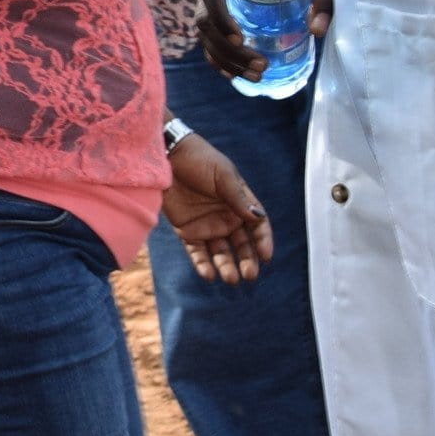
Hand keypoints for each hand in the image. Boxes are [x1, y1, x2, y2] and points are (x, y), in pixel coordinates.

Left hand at [159, 131, 273, 285]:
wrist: (168, 156)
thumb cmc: (200, 160)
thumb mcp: (223, 175)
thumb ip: (238, 197)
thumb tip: (257, 217)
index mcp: (240, 202)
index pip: (257, 226)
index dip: (263, 241)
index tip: (266, 256)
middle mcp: (226, 217)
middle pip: (242, 244)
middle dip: (247, 260)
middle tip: (250, 275)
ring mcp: (207, 226)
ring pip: (221, 252)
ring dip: (226, 266)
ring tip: (231, 279)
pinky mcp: (187, 231)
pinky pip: (197, 252)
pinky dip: (203, 264)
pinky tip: (208, 275)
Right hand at [194, 0, 264, 81]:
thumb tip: (316, 29)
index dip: (219, 15)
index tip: (241, 37)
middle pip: (204, 17)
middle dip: (227, 48)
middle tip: (260, 65)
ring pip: (206, 32)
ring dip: (226, 59)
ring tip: (257, 75)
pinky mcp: (221, 9)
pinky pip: (210, 38)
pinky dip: (220, 59)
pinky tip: (236, 75)